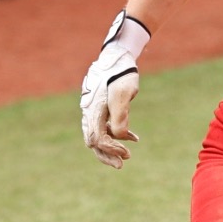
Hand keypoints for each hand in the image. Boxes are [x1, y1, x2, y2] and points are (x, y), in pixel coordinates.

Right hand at [80, 12, 149, 167]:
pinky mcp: (99, 107)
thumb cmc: (120, 74)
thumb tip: (119, 136)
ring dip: (110, 147)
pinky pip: (103, 126)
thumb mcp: (123, 94)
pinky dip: (115, 134)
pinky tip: (132, 137)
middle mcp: (89, 112)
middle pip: (92, 141)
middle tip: (122, 164)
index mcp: (93, 110)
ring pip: (97, 135)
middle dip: (106, 154)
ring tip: (126, 155)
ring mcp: (93, 110)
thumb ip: (120, 117)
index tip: (127, 152)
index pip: (98, 139)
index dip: (111, 149)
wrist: (117, 56)